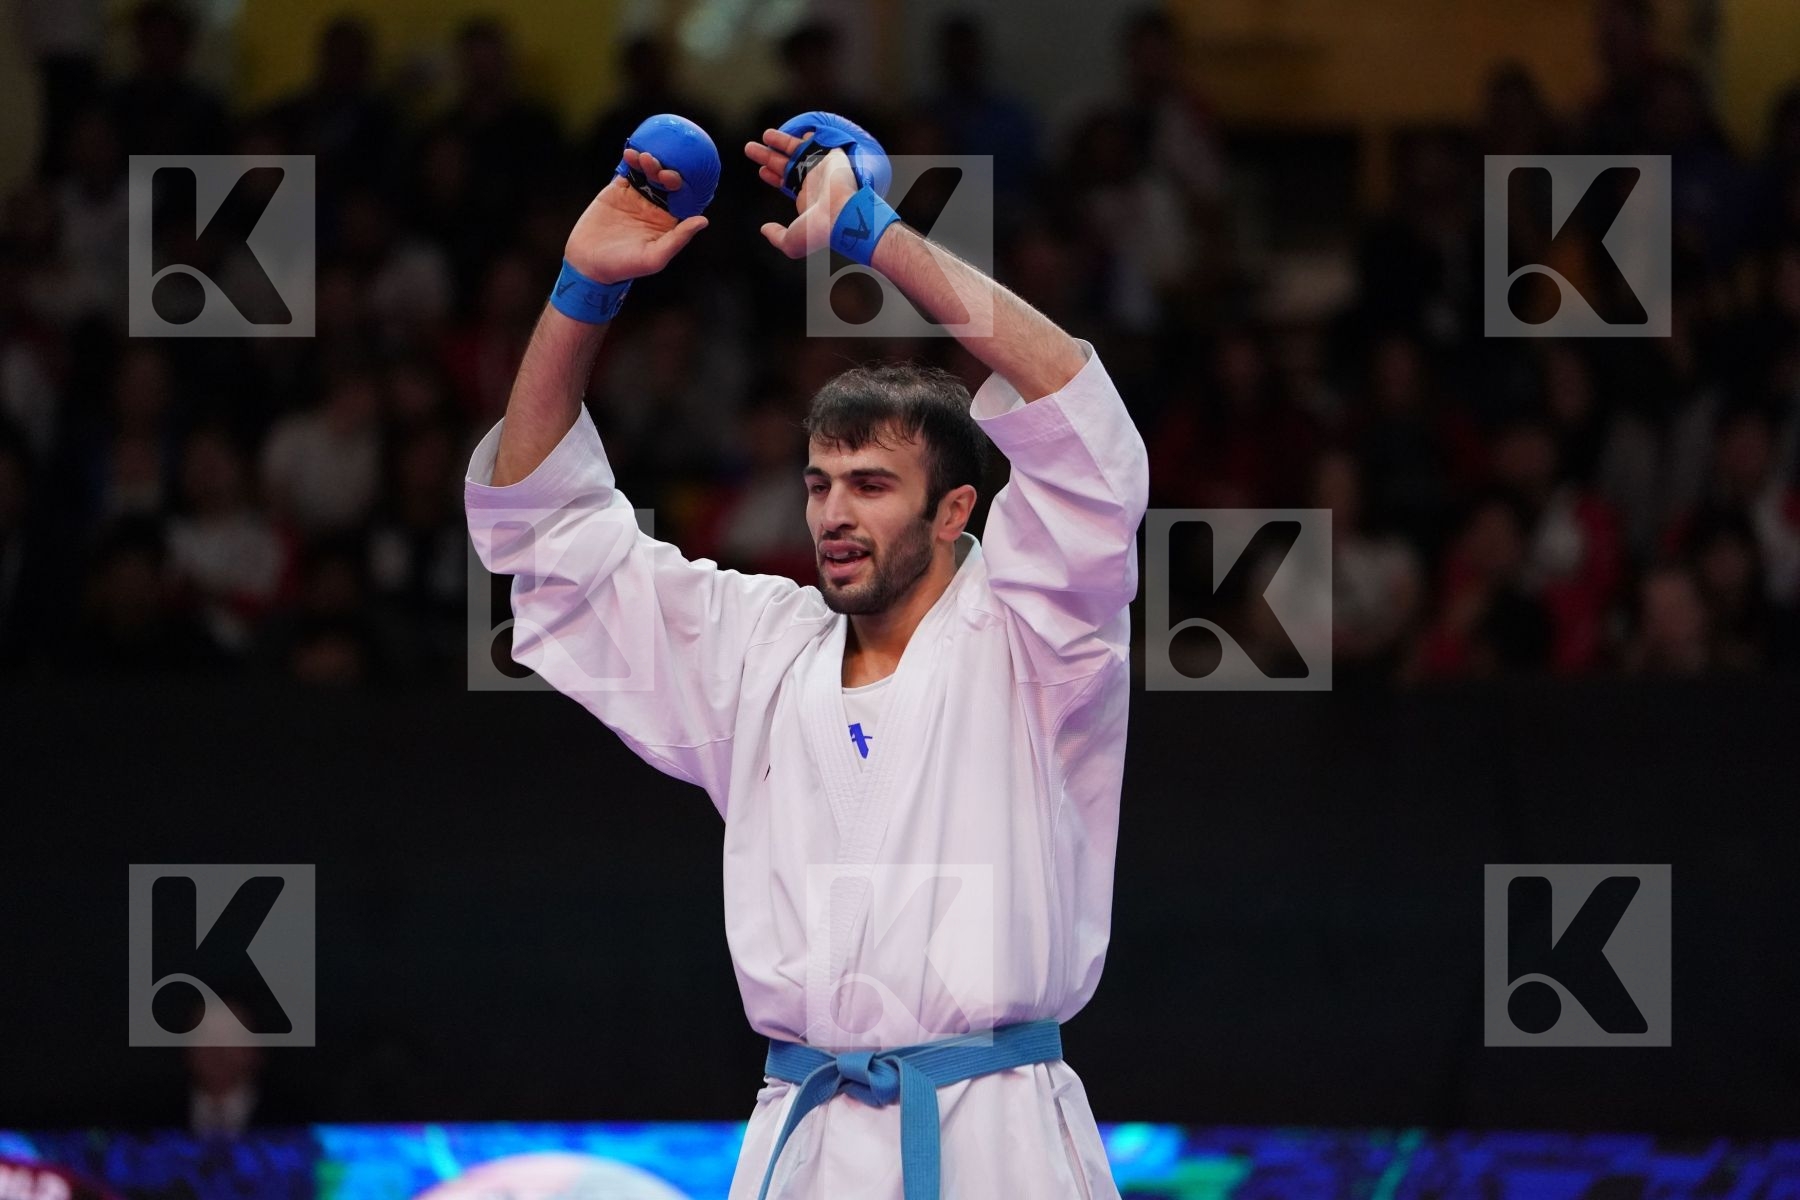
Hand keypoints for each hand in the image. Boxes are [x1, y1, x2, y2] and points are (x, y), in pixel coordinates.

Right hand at [565, 148, 707, 283]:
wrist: (588, 262)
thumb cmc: (624, 266)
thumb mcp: (654, 257)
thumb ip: (678, 239)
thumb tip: (703, 220)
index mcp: (668, 222)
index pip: (684, 199)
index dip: (685, 186)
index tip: (677, 179)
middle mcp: (656, 207)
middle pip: (668, 182)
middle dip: (667, 170)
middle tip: (660, 168)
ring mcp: (638, 196)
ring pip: (649, 173)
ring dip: (650, 162)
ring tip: (644, 158)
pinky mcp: (619, 190)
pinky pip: (628, 171)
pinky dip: (631, 160)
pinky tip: (630, 153)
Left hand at [744, 128, 858, 258]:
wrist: (842, 215)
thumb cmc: (818, 230)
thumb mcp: (790, 241)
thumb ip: (776, 236)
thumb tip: (764, 229)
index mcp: (804, 198)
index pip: (783, 182)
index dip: (771, 175)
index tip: (760, 170)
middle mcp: (812, 181)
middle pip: (784, 164)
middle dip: (767, 156)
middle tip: (750, 148)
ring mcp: (821, 168)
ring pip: (797, 151)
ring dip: (781, 141)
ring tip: (766, 135)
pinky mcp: (832, 156)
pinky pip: (820, 141)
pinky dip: (812, 135)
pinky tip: (802, 129)